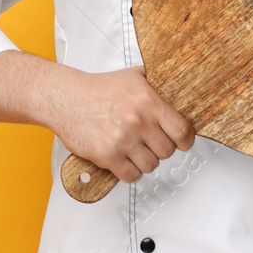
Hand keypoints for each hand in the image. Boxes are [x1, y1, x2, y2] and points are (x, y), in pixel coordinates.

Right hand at [48, 66, 194, 182]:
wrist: (66, 98)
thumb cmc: (97, 89)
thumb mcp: (133, 77)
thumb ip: (155, 83)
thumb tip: (175, 85)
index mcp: (148, 101)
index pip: (181, 131)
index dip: (185, 140)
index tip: (183, 142)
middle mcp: (138, 121)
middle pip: (167, 151)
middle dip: (161, 149)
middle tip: (151, 142)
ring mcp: (123, 139)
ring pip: (151, 165)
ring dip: (145, 161)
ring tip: (135, 150)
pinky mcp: (108, 155)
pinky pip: (131, 176)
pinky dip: (130, 172)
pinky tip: (125, 160)